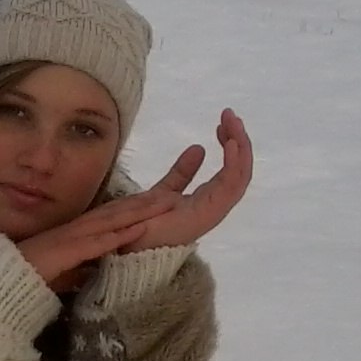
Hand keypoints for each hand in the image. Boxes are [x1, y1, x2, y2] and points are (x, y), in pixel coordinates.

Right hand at [17, 189, 178, 289]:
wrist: (1, 281)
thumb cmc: (28, 277)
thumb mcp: (61, 273)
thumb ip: (78, 269)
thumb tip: (93, 272)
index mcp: (76, 232)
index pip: (111, 216)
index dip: (135, 207)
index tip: (158, 200)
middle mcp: (78, 229)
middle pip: (118, 211)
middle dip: (146, 202)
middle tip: (173, 193)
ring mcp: (73, 237)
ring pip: (114, 220)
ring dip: (141, 210)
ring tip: (167, 202)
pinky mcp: (68, 250)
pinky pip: (100, 241)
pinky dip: (121, 233)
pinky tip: (140, 226)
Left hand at [123, 108, 252, 251]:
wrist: (120, 246)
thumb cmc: (136, 225)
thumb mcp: (162, 191)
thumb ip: (181, 173)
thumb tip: (198, 148)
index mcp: (203, 203)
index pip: (228, 173)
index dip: (230, 147)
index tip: (222, 123)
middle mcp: (211, 208)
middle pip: (238, 172)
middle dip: (238, 141)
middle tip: (230, 115)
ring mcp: (211, 212)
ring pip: (239, 177)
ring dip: (240, 147)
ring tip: (233, 123)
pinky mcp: (206, 214)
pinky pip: (230, 187)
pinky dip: (235, 164)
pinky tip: (231, 143)